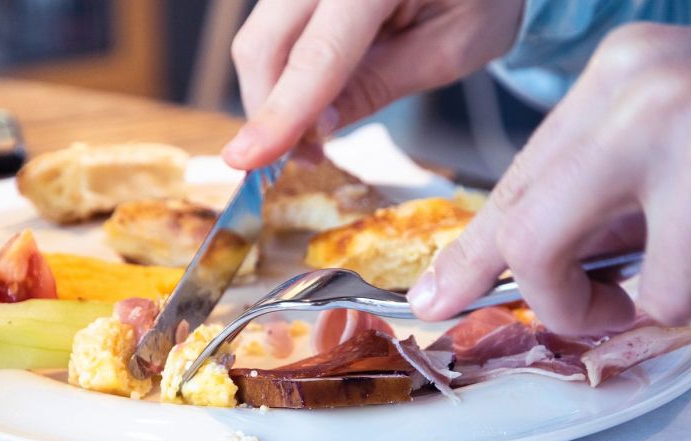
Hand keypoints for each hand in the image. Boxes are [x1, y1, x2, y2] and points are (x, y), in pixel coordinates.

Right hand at [222, 0, 523, 169]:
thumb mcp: (444, 52)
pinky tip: (313, 95)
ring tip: (315, 129)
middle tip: (303, 157)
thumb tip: (311, 130)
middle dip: (268, 110)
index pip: (316, 55)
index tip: (246, 162)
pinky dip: (282, 71)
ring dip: (272, 93)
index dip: (280, 114)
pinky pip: (272, 28)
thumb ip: (374, 87)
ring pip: (259, 37)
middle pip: (263, 42)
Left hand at [408, 23, 690, 332]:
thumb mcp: (656, 134)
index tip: (438, 299)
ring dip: (670, 301)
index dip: (474, 255)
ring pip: (647, 286)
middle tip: (592, 307)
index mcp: (616, 74)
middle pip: (533, 232)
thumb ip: (592, 191)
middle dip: (557, 299)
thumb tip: (500, 268)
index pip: (516, 183)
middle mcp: (648, 91)